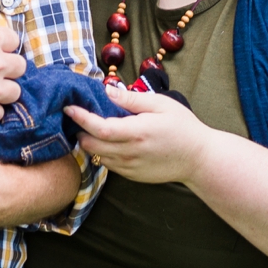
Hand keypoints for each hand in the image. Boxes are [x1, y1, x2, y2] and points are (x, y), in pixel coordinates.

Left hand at [65, 84, 219, 186]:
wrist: (198, 159)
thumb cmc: (183, 127)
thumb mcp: (161, 105)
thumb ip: (132, 100)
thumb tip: (107, 91)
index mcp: (137, 132)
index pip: (99, 127)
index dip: (81, 118)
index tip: (69, 108)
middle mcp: (130, 153)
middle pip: (92, 145)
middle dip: (80, 132)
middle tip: (78, 118)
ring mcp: (130, 167)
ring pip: (98, 157)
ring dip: (90, 143)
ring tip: (91, 129)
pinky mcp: (132, 176)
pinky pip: (109, 165)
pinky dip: (103, 153)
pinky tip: (109, 142)